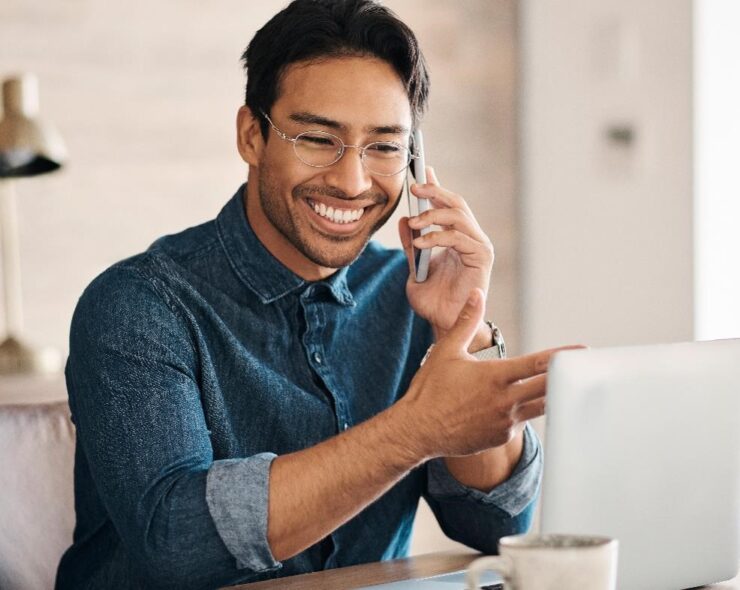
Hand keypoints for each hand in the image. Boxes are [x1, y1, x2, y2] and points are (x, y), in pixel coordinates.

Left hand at [398, 167, 493, 337]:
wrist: (444, 325)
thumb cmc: (433, 301)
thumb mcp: (414, 269)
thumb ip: (411, 246)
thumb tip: (403, 220)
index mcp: (456, 238)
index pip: (447, 205)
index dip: (436, 186)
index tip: (422, 170)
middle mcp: (470, 238)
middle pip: (456, 203)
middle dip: (435, 191)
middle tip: (414, 187)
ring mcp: (478, 246)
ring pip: (459, 215)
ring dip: (433, 214)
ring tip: (414, 223)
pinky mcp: (482, 257)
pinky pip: (459, 237)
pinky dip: (438, 236)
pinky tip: (421, 242)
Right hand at [398, 288, 578, 457]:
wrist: (418, 430)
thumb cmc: (430, 389)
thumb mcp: (446, 351)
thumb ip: (466, 322)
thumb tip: (477, 294)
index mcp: (495, 376)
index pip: (539, 363)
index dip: (564, 355)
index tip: (584, 351)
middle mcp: (505, 400)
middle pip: (549, 387)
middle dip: (569, 377)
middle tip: (588, 369)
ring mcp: (506, 422)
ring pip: (542, 407)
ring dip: (555, 395)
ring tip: (571, 387)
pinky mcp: (502, 437)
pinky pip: (523, 421)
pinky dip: (528, 411)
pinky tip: (528, 405)